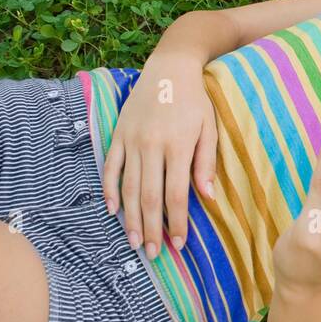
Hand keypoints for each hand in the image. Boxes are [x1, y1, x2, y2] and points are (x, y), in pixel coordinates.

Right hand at [102, 55, 216, 257]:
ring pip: (128, 187)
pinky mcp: (118, 134)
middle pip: (149, 197)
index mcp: (178, 146)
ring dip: (130, 217)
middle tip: (152, 254)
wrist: (170, 67)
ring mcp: (131, 140)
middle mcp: (151, 145)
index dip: (176, 223)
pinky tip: (113, 210)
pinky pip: (110, 167)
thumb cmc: (196, 100)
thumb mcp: (210, 128)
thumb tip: (209, 198)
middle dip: (150, 229)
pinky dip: (110, 190)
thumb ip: (206, 163)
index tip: (178, 244)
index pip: (175, 194)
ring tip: (133, 241)